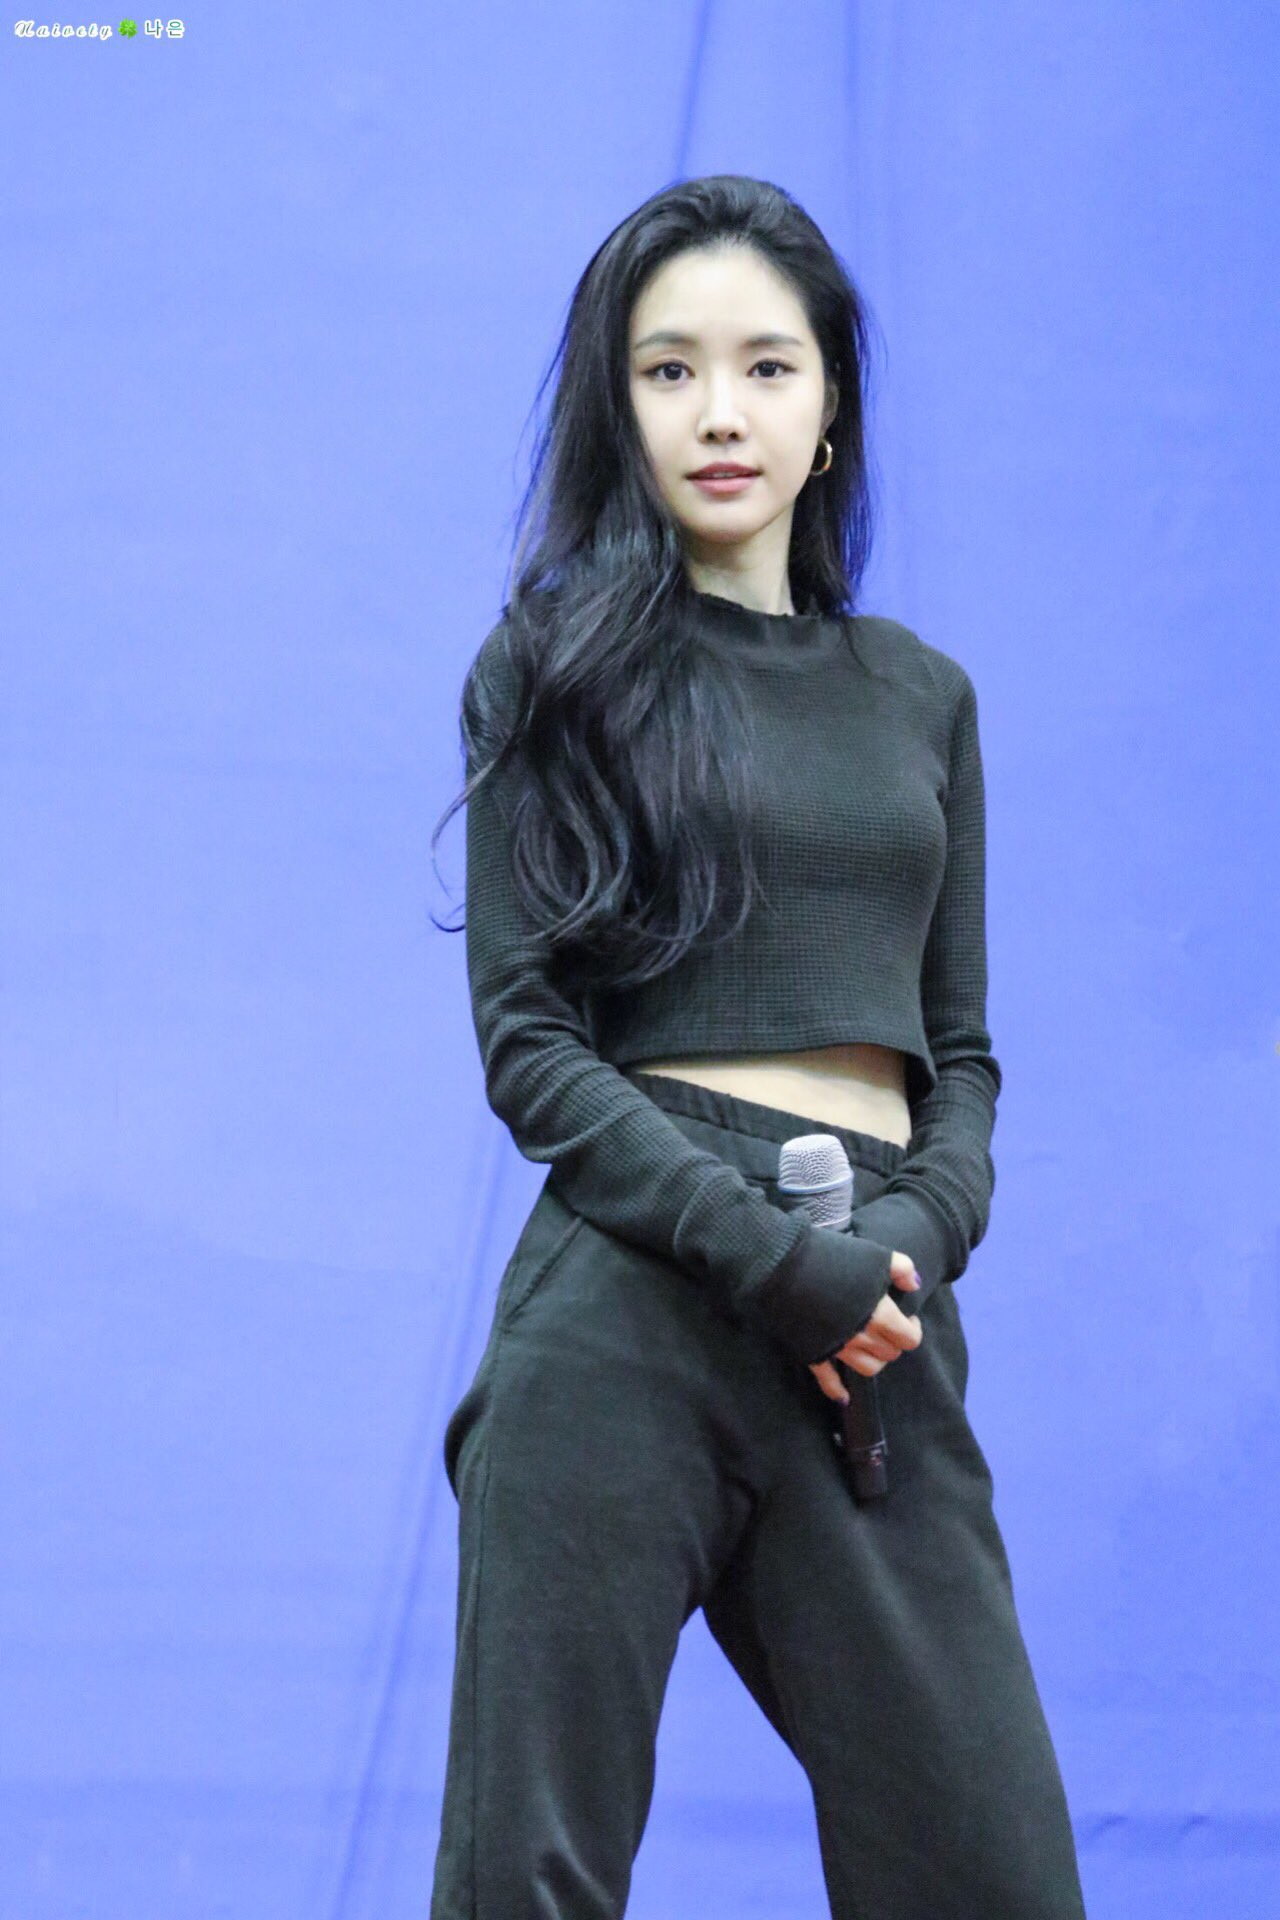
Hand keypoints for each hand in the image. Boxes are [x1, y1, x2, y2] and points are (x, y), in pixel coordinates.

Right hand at [807, 1250, 923, 1404]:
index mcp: (881, 1317)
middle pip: (889, 1354)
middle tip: (886, 1326)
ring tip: (870, 1345)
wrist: (783, 1266)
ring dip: (874, 1360)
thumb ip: (903, 1270)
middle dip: (893, 1342)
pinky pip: (828, 1381)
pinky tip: (844, 1398)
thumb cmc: (832, 1257)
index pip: (910, 1339)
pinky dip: (837, 1391)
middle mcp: (862, 1338)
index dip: (912, 1329)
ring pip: (867, 1369)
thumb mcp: (875, 1255)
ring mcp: (838, 1350)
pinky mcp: (814, 1353)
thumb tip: (916, 1286)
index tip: (904, 1316)